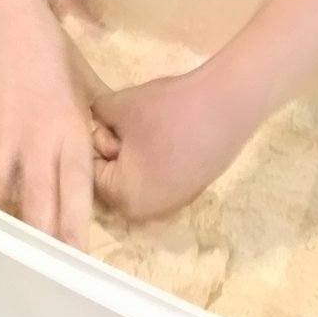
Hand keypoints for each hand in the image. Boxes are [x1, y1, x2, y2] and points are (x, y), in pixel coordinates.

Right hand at [0, 1, 94, 246]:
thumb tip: (75, 185)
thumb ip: (73, 141)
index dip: (74, 228)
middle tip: (36, 268)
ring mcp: (1, 131)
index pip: (76, 190)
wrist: (7, 21)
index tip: (74, 259)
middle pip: (36, 202)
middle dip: (37, 238)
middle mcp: (37, 137)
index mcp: (70, 131)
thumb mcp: (76, 99)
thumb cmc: (49, 59)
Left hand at [92, 64, 261, 221]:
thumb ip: (96, 117)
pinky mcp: (190, 188)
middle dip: (114, 149)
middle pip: (112, 178)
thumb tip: (94, 120)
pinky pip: (157, 175)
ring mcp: (172, 202)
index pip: (90, 174)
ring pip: (135, 175)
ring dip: (133, 152)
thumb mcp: (119, 106)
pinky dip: (154, 156)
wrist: (227, 105)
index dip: (95, 143)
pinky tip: (166, 132)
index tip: (108, 122)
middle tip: (128, 123)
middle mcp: (147, 211)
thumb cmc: (167, 110)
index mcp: (125, 199)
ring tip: (148, 125)